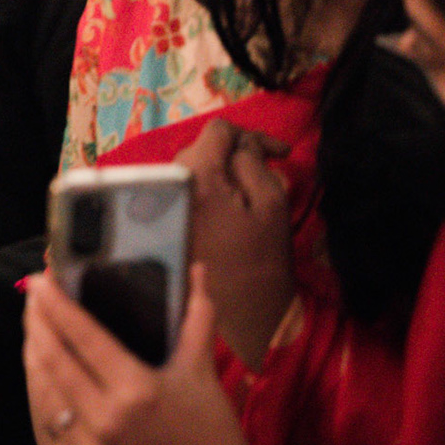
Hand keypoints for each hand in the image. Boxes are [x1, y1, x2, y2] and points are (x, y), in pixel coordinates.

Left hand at [25, 265, 268, 444]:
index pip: (82, 335)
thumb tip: (196, 270)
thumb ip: (196, 314)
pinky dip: (44, 386)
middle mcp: (108, 415)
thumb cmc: (212, 429)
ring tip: (33, 324)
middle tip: (32, 295)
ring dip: (34, 351)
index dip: (56, 304)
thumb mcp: (202, 369)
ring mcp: (93, 442)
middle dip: (37, 321)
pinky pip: (54, 415)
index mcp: (136, 388)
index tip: (40, 279)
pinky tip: (43, 367)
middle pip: (54, 357)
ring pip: (46, 386)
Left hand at [179, 120, 293, 370]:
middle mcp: (171, 187)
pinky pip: (187, 193)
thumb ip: (254, 161)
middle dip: (237, 154)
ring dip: (223, 172)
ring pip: (194, 170)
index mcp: (198, 176)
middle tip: (270, 167)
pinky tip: (232, 206)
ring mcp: (164, 206)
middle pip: (203, 149)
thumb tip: (241, 143)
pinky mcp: (165, 224)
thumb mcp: (272, 203)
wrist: (243, 314)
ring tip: (253, 188)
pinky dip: (210, 191)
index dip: (253, 135)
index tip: (281, 152)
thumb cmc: (263, 259)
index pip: (218, 130)